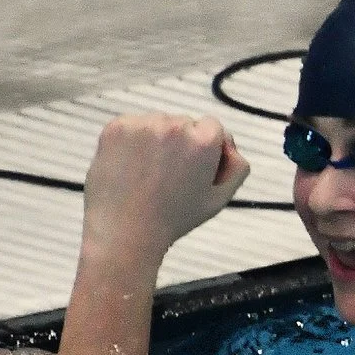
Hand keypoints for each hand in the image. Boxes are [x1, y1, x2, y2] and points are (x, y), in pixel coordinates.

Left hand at [81, 112, 249, 262]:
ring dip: (155, 141)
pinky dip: (132, 142)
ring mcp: (143, 125)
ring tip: (148, 175)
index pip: (212, 126)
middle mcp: (175, 126)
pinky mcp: (117, 127)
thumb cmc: (172, 219)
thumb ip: (237, 167)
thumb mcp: (219, 199)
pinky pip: (132, 125)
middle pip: (183, 123)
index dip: (205, 149)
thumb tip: (229, 146)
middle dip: (180, 144)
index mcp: (203, 141)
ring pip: (157, 123)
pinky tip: (132, 167)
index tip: (194, 168)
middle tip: (169, 177)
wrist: (125, 231)